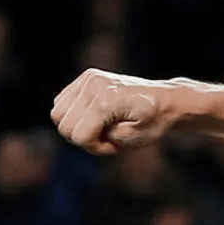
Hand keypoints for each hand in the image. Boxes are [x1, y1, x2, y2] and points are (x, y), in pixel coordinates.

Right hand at [50, 69, 187, 157]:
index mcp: (106, 100)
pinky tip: (95, 117)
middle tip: (108, 137)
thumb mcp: (135, 139)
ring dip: (76, 127)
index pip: (79, 135)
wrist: (166, 100)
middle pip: (64, 126)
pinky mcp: (87, 77)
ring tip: (101, 127)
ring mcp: (89, 78)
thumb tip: (81, 131)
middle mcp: (94, 85)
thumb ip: (106, 138)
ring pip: (57, 114)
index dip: (94, 147)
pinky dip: (73, 115)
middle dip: (84, 138)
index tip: (114, 146)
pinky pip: (62, 102)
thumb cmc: (154, 122)